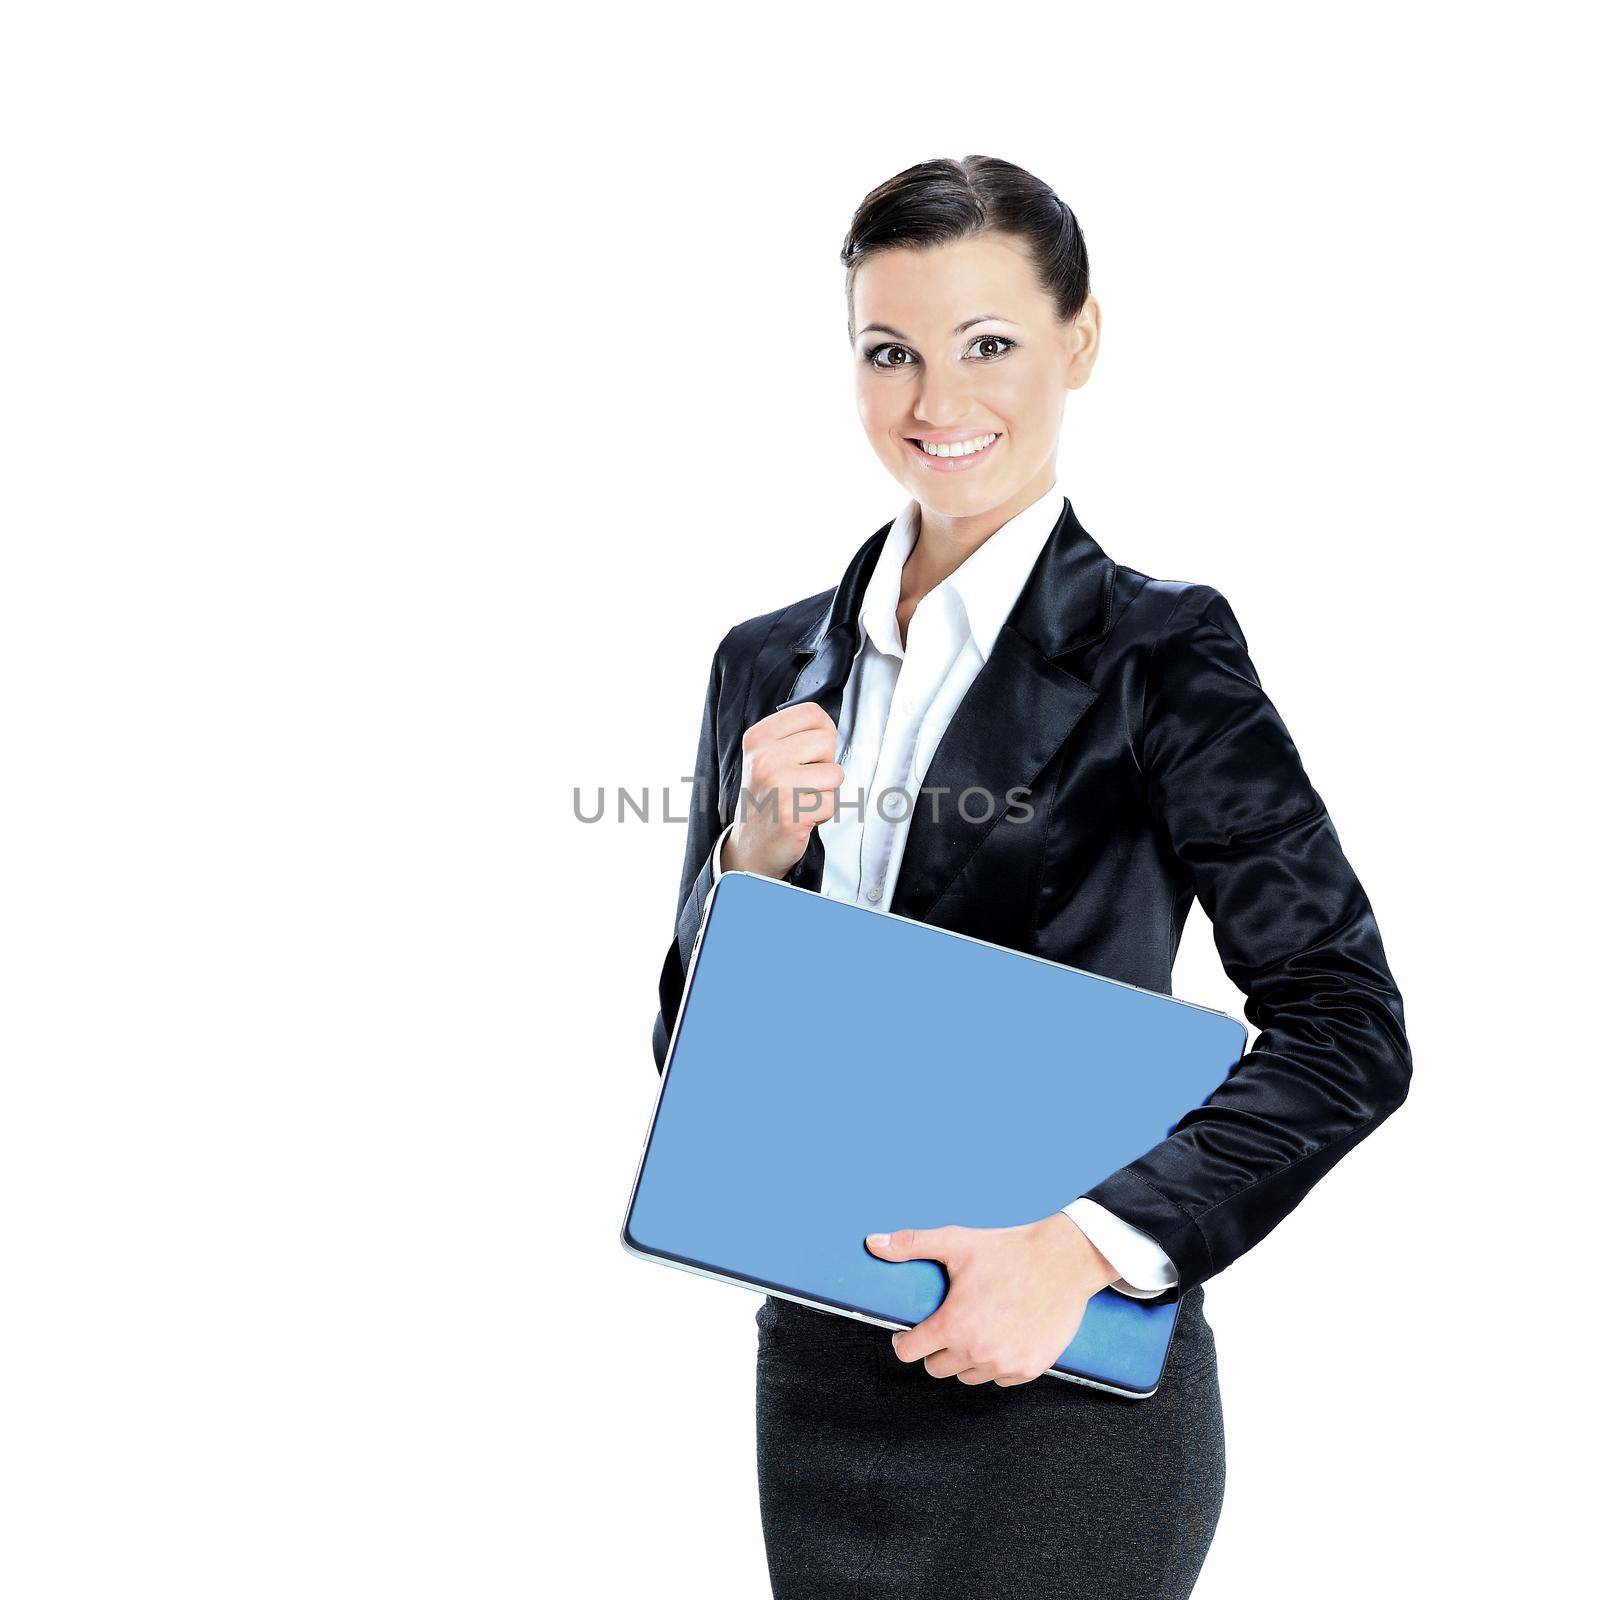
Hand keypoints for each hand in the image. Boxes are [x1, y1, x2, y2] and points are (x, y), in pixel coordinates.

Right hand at [722, 701, 843, 879]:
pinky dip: (824, 813)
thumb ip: (794, 737)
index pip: (811, 713)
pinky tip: (803, 816)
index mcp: (759, 738)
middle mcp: (765, 759)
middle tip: (803, 780)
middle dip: (825, 763)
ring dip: (826, 790)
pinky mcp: (793, 813)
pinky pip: (832, 803)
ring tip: (803, 798)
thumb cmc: (766, 799)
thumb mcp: (766, 757)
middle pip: (827, 741)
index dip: (822, 732)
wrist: (751, 846)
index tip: (811, 751)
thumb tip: (829, 726)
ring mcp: (778, 786)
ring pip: (835, 773)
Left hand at [865, 1215, 1119, 1385]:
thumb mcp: (956, 1243)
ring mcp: (1004, 1364)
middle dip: (936, 1348)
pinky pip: (999, 1378)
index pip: (909, 1352)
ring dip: (965, 1358)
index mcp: (953, 1325)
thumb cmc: (1009, 1251)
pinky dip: (995, 1363)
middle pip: (936, 1368)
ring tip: (974, 1329)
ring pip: (967, 1375)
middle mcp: (976, 1351)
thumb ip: (911, 1244)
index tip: (909, 1333)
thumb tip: (873, 1242)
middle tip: (947, 1325)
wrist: (1063, 1261)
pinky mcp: (1028, 1370)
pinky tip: (1000, 1337)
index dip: (904, 1340)